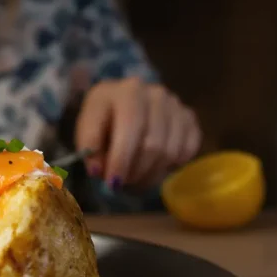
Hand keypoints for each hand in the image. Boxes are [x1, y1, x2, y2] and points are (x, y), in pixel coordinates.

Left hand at [74, 77, 201, 190]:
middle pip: (153, 145)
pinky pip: (186, 151)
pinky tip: (153, 167)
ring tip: (134, 179)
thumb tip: (98, 170)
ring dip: (151, 174)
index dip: (121, 159)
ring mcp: (176, 105)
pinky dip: (170, 167)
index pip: (129, 128)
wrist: (121, 104)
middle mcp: (156, 94)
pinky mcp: (189, 118)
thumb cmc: (102, 119)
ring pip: (170, 152)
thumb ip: (89, 147)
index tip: (112, 183)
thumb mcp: (87, 129)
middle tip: (122, 184)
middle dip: (136, 172)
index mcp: (127, 92)